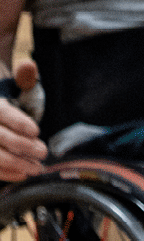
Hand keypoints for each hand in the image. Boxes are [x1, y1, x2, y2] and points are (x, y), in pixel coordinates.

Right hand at [0, 61, 46, 183]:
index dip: (18, 122)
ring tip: (36, 168)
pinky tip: (22, 175)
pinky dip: (4, 173)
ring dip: (14, 163)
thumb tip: (28, 65)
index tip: (36, 131)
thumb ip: (24, 78)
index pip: (3, 113)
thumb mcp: (15, 87)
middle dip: (22, 146)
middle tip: (43, 152)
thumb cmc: (8, 101)